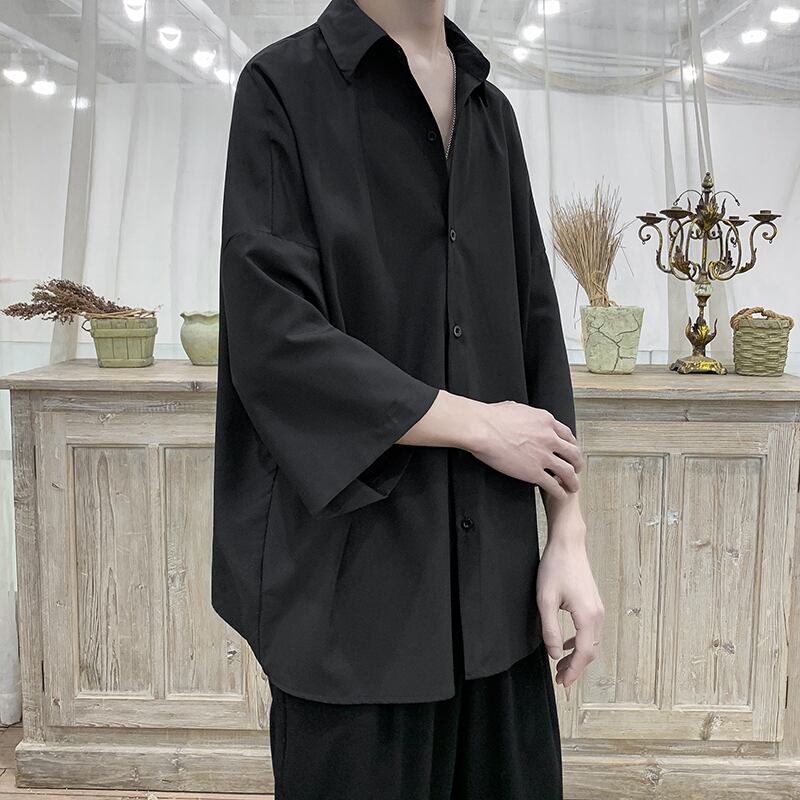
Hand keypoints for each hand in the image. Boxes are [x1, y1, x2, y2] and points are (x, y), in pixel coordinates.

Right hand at [467, 400, 582, 498]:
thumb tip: (523, 416)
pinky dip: (560, 492)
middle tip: (577, 469)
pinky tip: (561, 495)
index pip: (567, 435)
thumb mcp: (516, 408)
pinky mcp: (533, 472)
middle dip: (577, 463)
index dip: (571, 445)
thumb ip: (527, 415)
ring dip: (573, 481)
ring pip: (568, 472)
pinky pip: (553, 485)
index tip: (570, 450)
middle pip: (573, 454)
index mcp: (546, 421)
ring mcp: (543, 456)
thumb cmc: (491, 417)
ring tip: (573, 486)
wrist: (482, 429)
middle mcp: (549, 438)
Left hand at [536, 531, 603, 688]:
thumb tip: (553, 654)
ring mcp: (598, 608)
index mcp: (587, 617)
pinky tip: (565, 644)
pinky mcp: (593, 603)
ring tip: (560, 665)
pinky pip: (589, 631)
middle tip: (560, 679)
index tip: (563, 684)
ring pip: (591, 642)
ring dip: (577, 656)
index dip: (573, 671)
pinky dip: (579, 642)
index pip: (583, 653)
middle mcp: (598, 615)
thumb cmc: (556, 567)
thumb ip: (551, 629)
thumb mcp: (546, 600)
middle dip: (575, 667)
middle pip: (590, 651)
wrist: (568, 543)